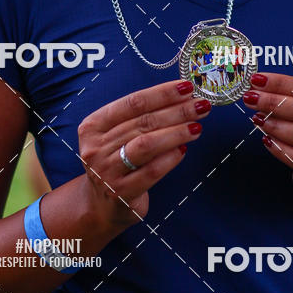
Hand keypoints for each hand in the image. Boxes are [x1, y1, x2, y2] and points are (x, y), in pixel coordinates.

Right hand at [78, 80, 210, 229]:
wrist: (101, 205)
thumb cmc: (116, 162)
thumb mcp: (117, 136)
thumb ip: (141, 117)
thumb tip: (181, 98)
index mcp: (93, 126)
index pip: (132, 103)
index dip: (161, 93)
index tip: (185, 87)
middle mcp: (96, 147)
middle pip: (143, 122)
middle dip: (176, 111)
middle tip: (200, 105)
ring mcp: (106, 171)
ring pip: (147, 144)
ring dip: (176, 132)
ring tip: (197, 126)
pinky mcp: (121, 193)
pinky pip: (151, 171)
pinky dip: (170, 158)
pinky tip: (184, 149)